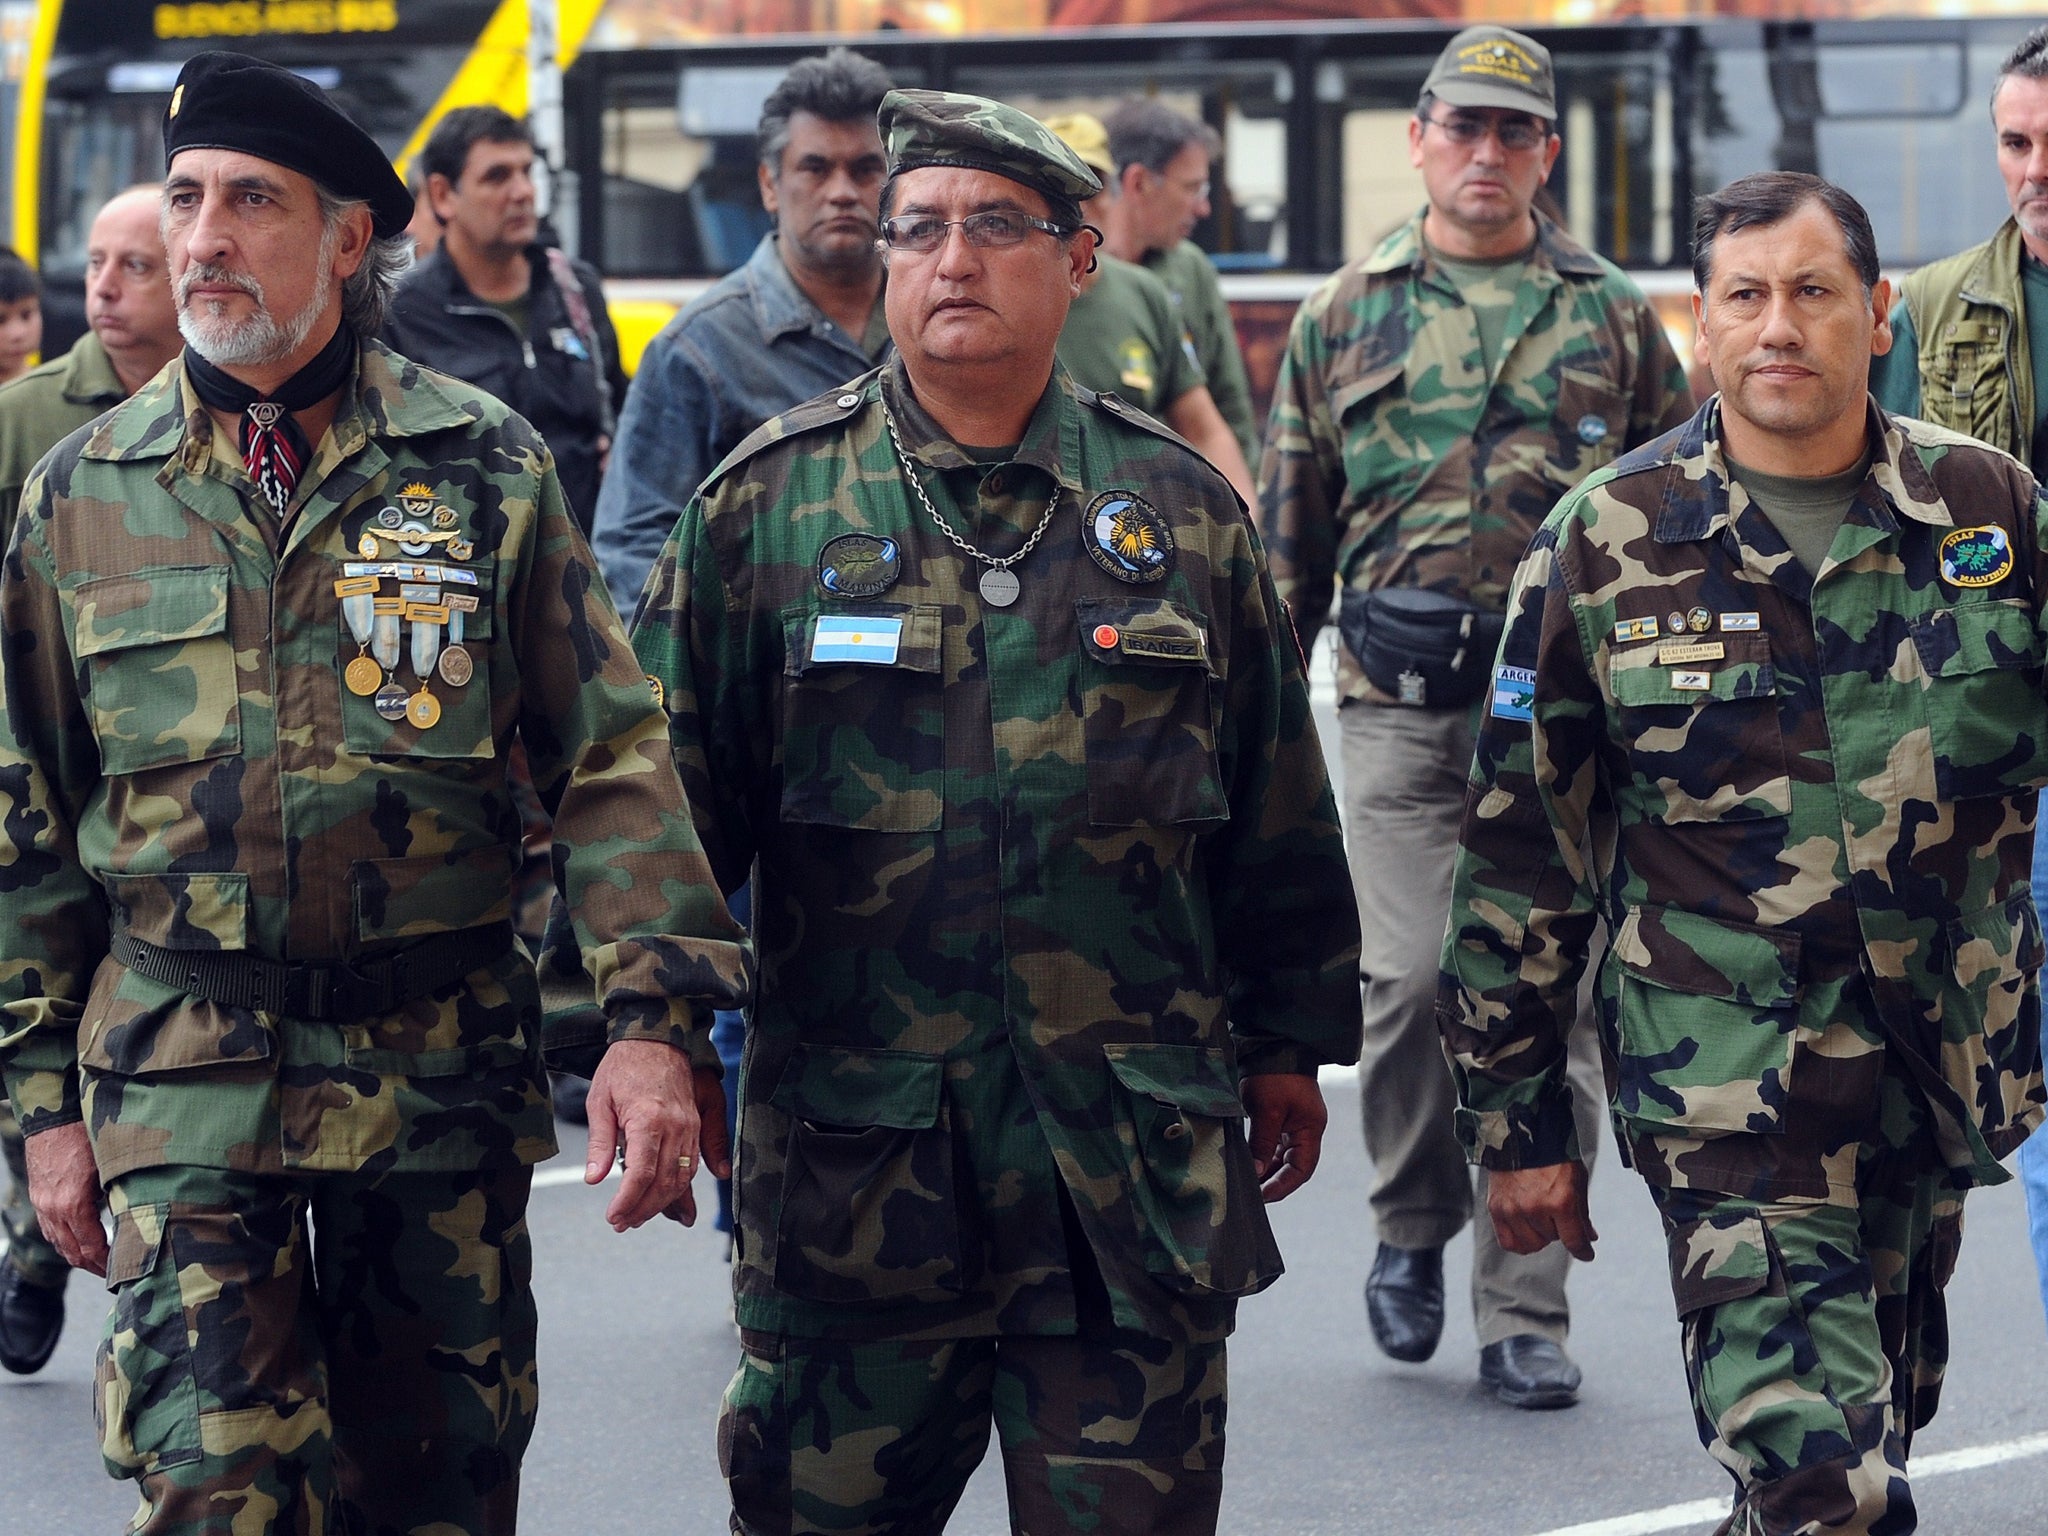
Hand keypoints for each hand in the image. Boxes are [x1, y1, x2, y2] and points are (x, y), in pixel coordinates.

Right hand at [24, 1120, 107, 1276]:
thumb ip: (119, 1193)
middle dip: (93, 1266)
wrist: (53, 1118)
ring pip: (59, 1243)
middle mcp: (53, 1210)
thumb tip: (139, 1214)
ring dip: (78, 1256)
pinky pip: (50, 1230)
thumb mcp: (110, 1166)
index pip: (90, 1246)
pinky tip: (79, 1242)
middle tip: (113, 1275)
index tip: (121, 1271)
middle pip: (72, 1252)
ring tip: (99, 1262)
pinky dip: (65, 1241)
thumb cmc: (86, 1136)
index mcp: (73, 1204)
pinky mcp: (39, 1198)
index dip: (106, 1262)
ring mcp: (42, 1205)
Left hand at [583, 1042, 728, 1231]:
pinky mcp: (695, 1125)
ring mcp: (690, 1126)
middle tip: (622, 1222)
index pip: (642, 1174)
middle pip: (665, 1182)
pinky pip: (693, 1163)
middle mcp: (675, 1126)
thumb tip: (594, 1178)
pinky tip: (667, 1199)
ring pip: (682, 1177)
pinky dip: (680, 1185)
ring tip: (639, 1215)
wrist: (657, 1037)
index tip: (613, 1216)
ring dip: (662, 1202)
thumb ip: (600, 1142)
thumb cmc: (624, 1065)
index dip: (628, 1201)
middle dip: (643, 1208)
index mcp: (649, 1120)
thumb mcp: (600, 1100)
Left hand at [1243, 1073, 1326, 1202]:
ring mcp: (1293, 1123)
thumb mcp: (1267, 1111)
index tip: (1262, 1197)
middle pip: (1292, 1166)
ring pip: (1281, 1157)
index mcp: (1311, 1130)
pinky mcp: (1280, 1117)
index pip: (1301, 1170)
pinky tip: (1247, 1164)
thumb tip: (1256, 1174)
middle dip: (1273, 1181)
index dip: (1283, 1186)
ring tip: (1246, 1183)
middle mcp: (1305, 1130)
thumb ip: (1262, 1144)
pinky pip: (1272, 1144)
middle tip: (1250, 1194)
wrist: (1272, 1043)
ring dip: (1265, 1170)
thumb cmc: (1274, 1075)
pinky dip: (1261, 1156)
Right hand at [1487, 1162, 1596, 1260]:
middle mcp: (1536, 1208)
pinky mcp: (1496, 1208)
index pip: (1574, 1241)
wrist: (1519, 1134)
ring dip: (1539, 1235)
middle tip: (1556, 1213)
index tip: (1586, 1253)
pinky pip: (1508, 1242)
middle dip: (1558, 1229)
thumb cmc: (1551, 1154)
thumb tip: (1588, 1236)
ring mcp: (1514, 1209)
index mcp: (1561, 1200)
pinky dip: (1519, 1242)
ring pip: (1532, 1244)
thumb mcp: (1576, 1179)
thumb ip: (1582, 1211)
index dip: (1584, 1251)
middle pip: (1553, 1239)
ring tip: (1540, 1218)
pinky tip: (1525, 1230)